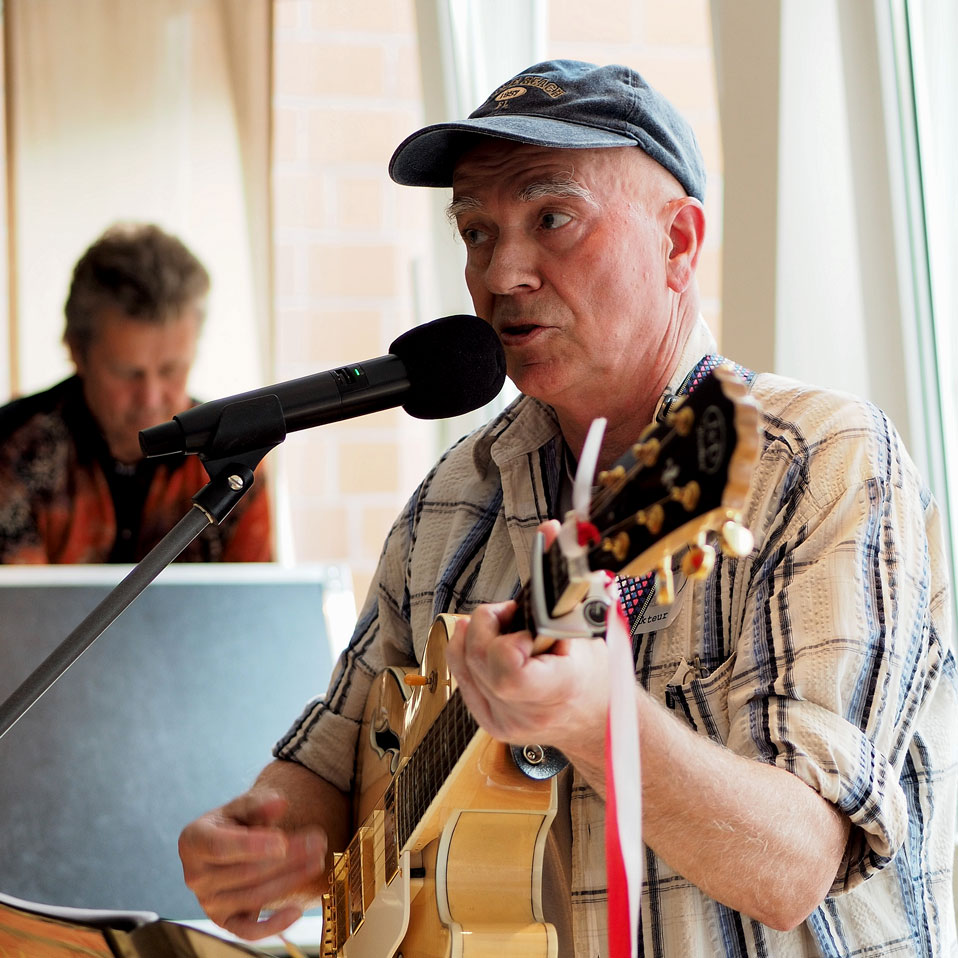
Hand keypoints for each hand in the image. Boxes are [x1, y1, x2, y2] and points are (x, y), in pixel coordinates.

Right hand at [178, 788, 326, 939]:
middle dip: (287, 858)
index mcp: (194, 841)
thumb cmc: (234, 824)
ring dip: (290, 880)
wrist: (227, 848)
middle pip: (246, 871)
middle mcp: (196, 876)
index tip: (283, 842)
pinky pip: (248, 931)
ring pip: (254, 896)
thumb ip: (258, 803)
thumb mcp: (241, 807)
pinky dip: (273, 925)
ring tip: (318, 861)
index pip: (221, 847)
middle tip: (318, 843)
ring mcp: (209, 902)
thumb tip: (279, 802)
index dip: (252, 846)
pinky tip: (297, 911)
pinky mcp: (224, 921)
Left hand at [446, 521, 609, 776]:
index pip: (509, 670)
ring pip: (464, 665)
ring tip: (504, 626)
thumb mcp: (588, 626)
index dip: (508, 640)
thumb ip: (565, 579)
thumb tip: (552, 529)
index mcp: (560, 690)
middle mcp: (528, 713)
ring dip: (478, 635)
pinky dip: (469, 651)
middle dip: (489, 625)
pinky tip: (485, 639)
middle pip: (480, 660)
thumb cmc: (597, 673)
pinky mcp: (489, 720)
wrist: (597, 720)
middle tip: (510, 614)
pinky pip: (461, 677)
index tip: (526, 627)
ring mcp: (505, 721)